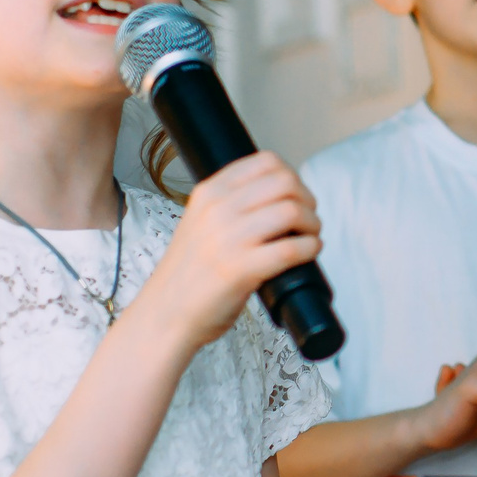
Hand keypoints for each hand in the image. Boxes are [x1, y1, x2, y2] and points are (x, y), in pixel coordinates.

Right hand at [127, 153, 320, 352]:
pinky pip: (291, 248)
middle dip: (307, 200)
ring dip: (312, 225)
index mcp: (209, 193)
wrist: (164, 314)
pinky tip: (307, 253)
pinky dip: (310, 249)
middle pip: (286, 183)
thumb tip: (282, 196)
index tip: (296, 196)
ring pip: (292, 212)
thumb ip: (232, 205)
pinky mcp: (240, 269)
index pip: (266, 162)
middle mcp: (218, 209)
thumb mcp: (201, 222)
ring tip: (309, 237)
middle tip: (308, 219)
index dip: (292, 177)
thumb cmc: (189, 273)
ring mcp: (228, 239)